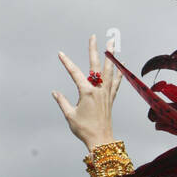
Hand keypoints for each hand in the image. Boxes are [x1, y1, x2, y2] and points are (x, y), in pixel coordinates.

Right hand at [52, 35, 122, 150]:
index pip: (75, 73)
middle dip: (94, 49)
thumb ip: (62, 102)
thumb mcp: (70, 115)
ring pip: (110, 70)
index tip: (61, 54)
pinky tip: (121, 65)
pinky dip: (119, 73)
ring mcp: (106, 93)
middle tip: (94, 36)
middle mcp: (98, 90)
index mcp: (87, 93)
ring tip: (112, 43)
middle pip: (96, 65)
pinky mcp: (111, 99)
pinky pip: (116, 82)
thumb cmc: (84, 130)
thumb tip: (55, 92)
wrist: (101, 140)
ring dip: (111, 56)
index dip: (67, 63)